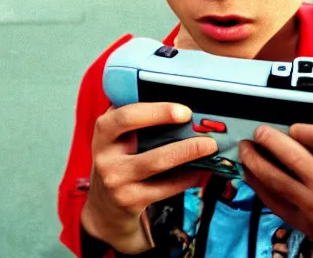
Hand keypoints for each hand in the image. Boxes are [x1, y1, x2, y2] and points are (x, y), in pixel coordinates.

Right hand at [81, 103, 217, 253]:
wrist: (104, 203)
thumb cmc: (117, 158)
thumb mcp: (116, 136)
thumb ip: (136, 119)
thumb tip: (178, 109)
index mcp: (103, 131)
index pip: (127, 116)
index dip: (158, 111)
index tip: (184, 112)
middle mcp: (106, 157)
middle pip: (145, 141)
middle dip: (181, 140)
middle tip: (205, 134)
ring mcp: (117, 181)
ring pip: (159, 164)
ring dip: (189, 154)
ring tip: (209, 148)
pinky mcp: (130, 200)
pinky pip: (166, 187)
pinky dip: (187, 177)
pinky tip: (200, 170)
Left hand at [239, 125, 312, 253]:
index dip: (305, 129)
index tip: (294, 125)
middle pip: (296, 161)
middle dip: (271, 142)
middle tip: (260, 131)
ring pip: (279, 183)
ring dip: (257, 163)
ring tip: (247, 149)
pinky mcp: (311, 226)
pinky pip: (277, 204)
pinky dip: (260, 188)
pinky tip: (251, 175)